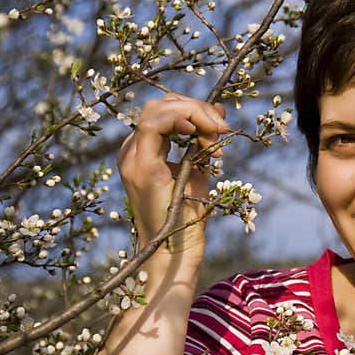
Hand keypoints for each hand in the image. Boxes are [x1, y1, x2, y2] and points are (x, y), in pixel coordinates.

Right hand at [116, 92, 229, 259]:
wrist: (177, 250)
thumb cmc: (188, 213)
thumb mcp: (198, 167)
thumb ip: (204, 139)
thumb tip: (218, 110)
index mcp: (142, 150)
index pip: (165, 111)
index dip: (195, 109)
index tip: (222, 126)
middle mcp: (131, 151)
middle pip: (161, 104)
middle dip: (197, 108)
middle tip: (223, 128)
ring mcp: (132, 158)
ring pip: (157, 109)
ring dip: (194, 114)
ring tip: (217, 134)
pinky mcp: (141, 167)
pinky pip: (153, 125)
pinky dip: (180, 120)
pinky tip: (199, 133)